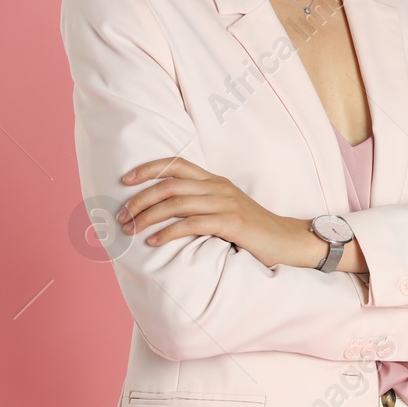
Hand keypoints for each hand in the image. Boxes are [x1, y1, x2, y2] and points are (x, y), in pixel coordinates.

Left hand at [117, 158, 318, 269]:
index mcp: (215, 181)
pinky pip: (193, 224)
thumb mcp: (224, 209)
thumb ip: (200, 204)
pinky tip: (154, 242)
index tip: (125, 180)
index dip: (149, 169)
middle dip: (140, 199)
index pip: (177, 165)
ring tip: (130, 230)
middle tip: (120, 217)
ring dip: (148, 217)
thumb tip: (163, 211)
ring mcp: (226, 204)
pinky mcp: (232, 223)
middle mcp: (219, 188)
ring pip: (177, 203)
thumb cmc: (252, 229)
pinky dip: (169, 232)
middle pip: (170, 185)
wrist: (286, 241)